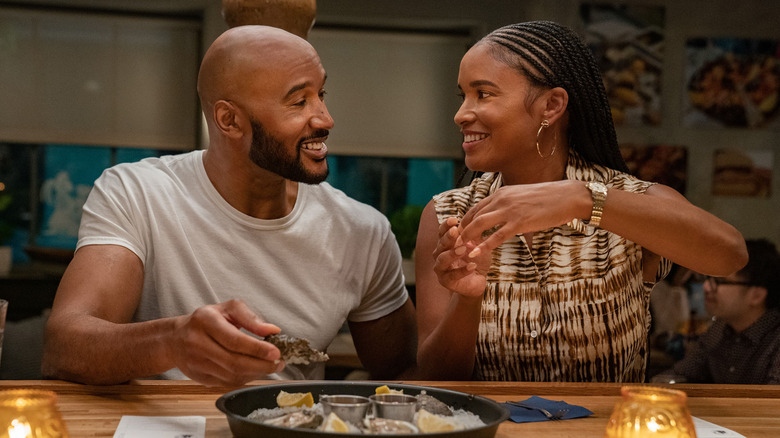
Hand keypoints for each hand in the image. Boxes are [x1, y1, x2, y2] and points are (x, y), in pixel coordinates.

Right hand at [167, 299, 283, 385]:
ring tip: (271, 366)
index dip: (257, 348)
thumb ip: (251, 318)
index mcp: (205, 322)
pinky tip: (255, 371)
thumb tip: (272, 330)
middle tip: (279, 362)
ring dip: (256, 373)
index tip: (276, 352)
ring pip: (232, 375)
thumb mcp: (227, 309)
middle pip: (234, 362)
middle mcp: (198, 343)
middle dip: (261, 365)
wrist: (175, 339)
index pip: (234, 340)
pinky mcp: (200, 378)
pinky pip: (228, 382)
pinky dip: (246, 378)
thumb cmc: (205, 321)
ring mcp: (197, 364)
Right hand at [432, 217, 490, 296]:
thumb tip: (475, 219)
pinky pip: (453, 275)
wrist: (478, 281)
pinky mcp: (446, 282)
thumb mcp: (476, 245)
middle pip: (441, 245)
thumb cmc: (475, 260)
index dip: (446, 226)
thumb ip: (473, 235)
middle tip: (455, 231)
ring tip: (463, 249)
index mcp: (445, 245)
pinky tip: (472, 266)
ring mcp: (441, 269)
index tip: (454, 219)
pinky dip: (462, 270)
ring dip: (452, 254)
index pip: (442, 233)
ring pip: (442, 260)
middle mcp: (439, 255)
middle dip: (447, 237)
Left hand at [458, 180, 583, 257]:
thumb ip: (509, 204)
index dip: (464, 222)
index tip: (459, 234)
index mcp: (501, 193)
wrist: (567, 196)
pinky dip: (483, 246)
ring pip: (480, 224)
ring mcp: (510, 210)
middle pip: (473, 216)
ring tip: (459, 251)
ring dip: (467, 238)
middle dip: (460, 231)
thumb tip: (501, 215)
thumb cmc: (548, 198)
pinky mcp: (519, 222)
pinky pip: (496, 236)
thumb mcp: (522, 196)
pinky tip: (475, 254)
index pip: (475, 208)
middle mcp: (501, 199)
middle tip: (453, 245)